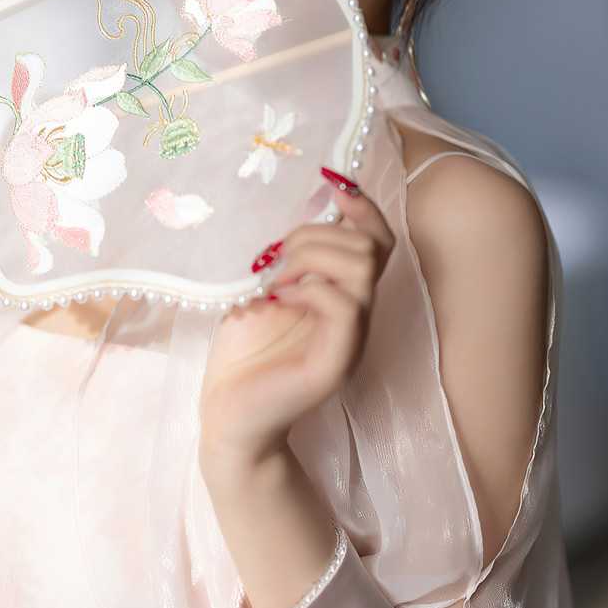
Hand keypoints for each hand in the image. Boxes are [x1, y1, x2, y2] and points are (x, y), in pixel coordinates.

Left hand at [199, 173, 394, 476]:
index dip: (364, 208)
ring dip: (311, 256)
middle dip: (317, 233)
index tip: (331, 186)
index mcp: (345, 298)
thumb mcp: (261, 294)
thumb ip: (284, 261)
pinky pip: (345, 305)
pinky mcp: (337, 362)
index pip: (378, 242)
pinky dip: (310, 288)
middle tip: (274, 257)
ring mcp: (352, 340)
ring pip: (362, 268)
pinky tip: (279, 298)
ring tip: (275, 278)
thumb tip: (290, 216)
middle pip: (370, 246)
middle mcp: (358, 317)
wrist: (228, 420)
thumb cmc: (242, 359)